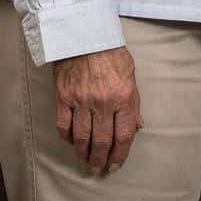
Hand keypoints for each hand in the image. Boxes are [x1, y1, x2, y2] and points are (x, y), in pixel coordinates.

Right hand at [53, 46, 140, 172]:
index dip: (120, 155)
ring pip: (82, 138)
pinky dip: (67, 138)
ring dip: (84, 153)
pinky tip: (71, 142)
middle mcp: (103, 102)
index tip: (115, 164)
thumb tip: (137, 127)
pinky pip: (64, 126)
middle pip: (102, 141)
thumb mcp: (130, 75)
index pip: (123, 135)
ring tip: (85, 159)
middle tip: (98, 167)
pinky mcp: (63, 97)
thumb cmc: (110, 53)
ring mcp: (82, 100)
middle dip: (101, 159)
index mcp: (123, 97)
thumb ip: (133, 104)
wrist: (84, 34)